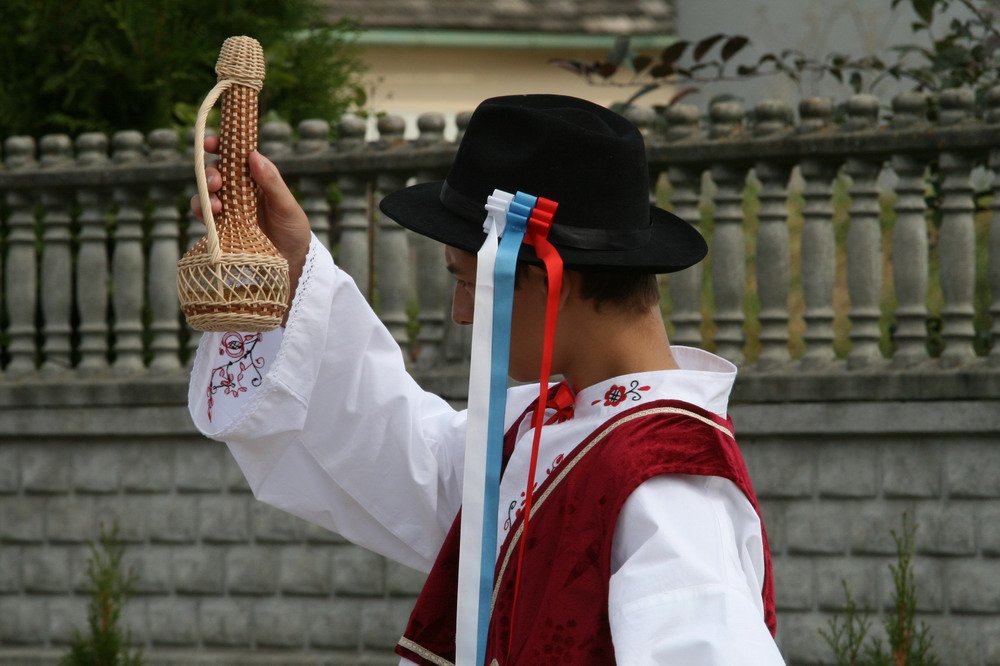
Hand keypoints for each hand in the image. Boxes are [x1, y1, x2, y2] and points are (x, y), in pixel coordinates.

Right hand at [190, 136, 311, 322]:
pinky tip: (211, 215)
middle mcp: (239, 191)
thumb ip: (271, 182)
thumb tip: (253, 155)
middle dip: (211, 173)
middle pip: (217, 173)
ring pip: (207, 193)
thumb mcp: (287, 205)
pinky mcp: (221, 228)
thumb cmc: (293, 230)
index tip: (212, 142)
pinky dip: (202, 212)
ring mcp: (229, 209)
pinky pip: (204, 216)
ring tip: (216, 203)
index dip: (221, 145)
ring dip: (206, 193)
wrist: (292, 264)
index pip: (235, 156)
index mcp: (256, 179)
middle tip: (218, 182)